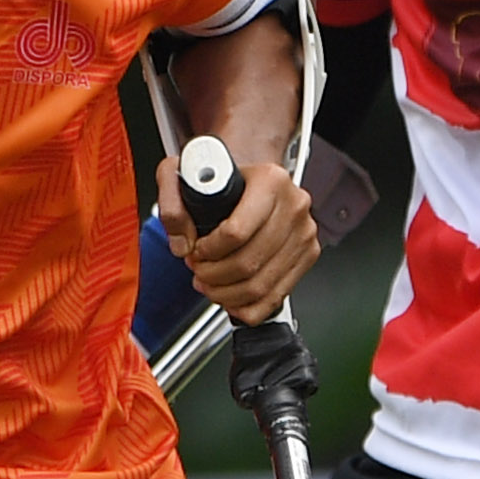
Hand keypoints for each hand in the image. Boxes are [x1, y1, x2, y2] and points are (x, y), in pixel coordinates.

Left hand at [156, 154, 317, 325]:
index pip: (236, 232)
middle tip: (199, 270)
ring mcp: (303, 233)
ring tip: (210, 285)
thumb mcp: (184, 171)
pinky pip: (277, 296)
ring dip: (227, 294)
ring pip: (261, 285)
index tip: (196, 251)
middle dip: (214, 276)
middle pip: (249, 263)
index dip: (208, 251)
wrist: (252, 173)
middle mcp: (293, 206)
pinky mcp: (307, 254)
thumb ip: (172, 203)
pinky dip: (249, 307)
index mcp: (270, 181)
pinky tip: (231, 299)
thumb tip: (182, 244)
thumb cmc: (225, 174)